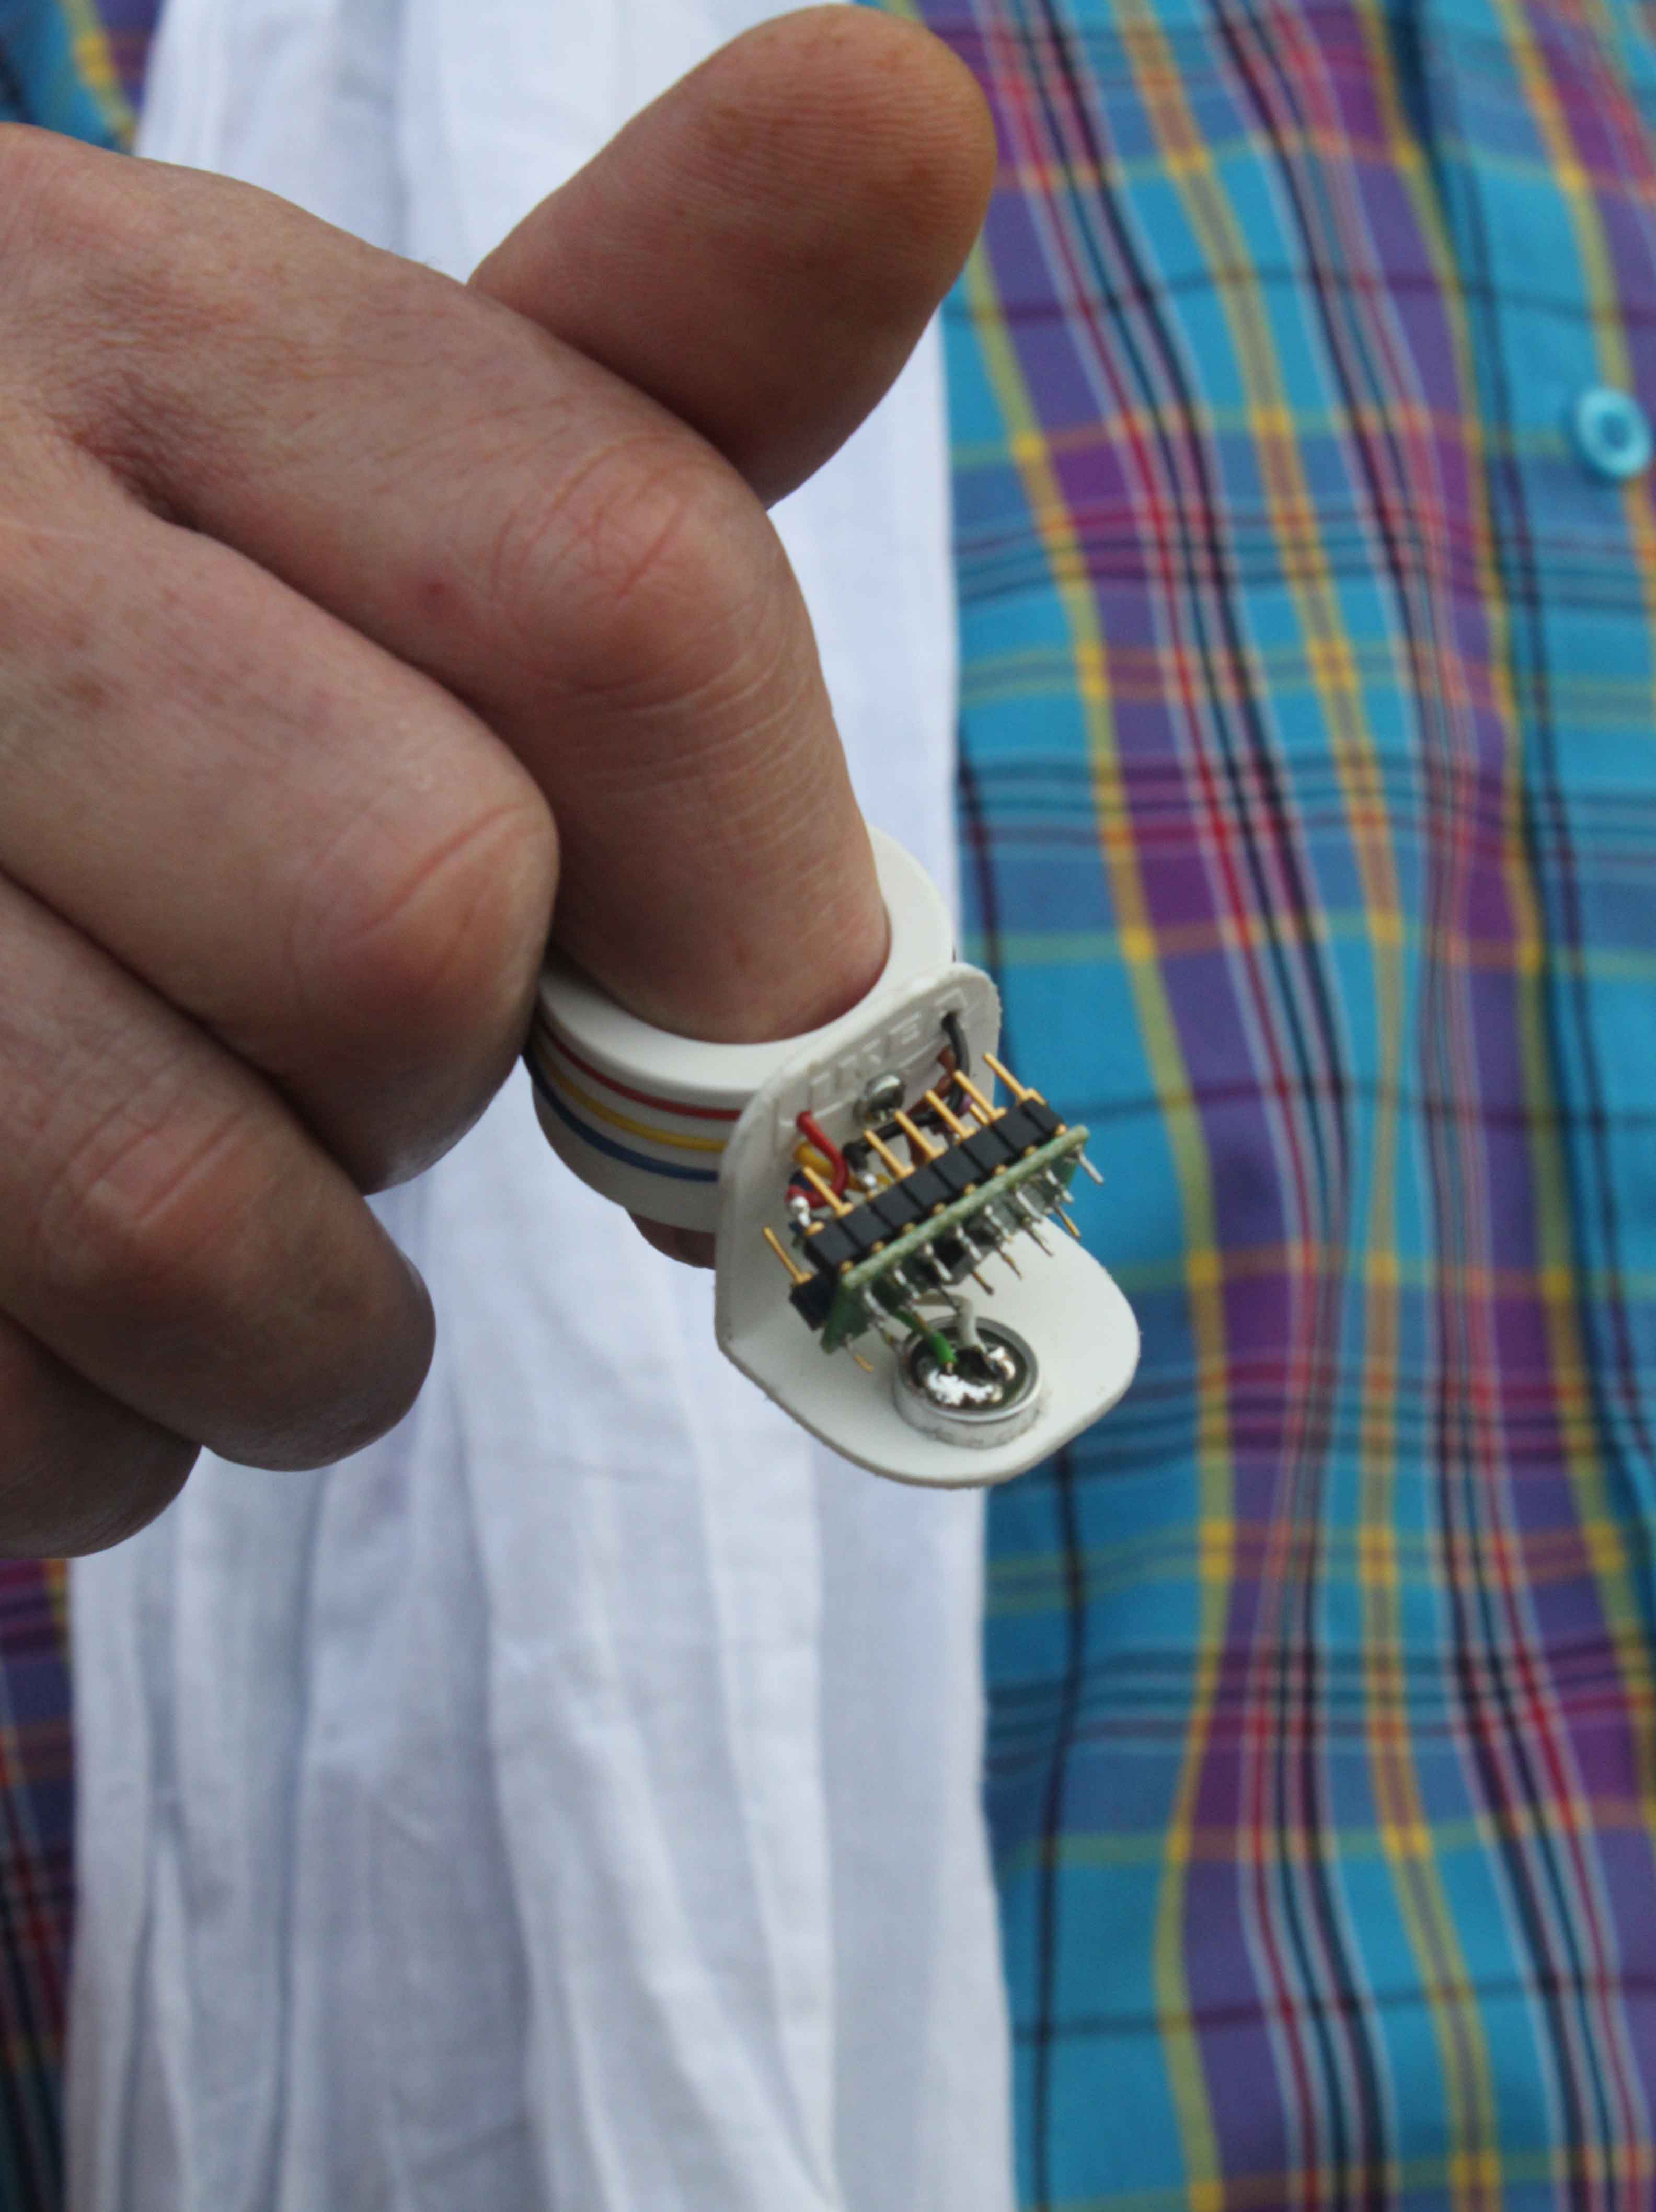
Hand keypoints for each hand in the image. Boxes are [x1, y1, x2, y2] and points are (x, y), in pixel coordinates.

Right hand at [0, 7, 991, 1553]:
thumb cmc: (108, 669)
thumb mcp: (334, 487)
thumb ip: (619, 411)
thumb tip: (903, 116)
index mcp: (134, 324)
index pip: (612, 587)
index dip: (771, 897)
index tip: (790, 1039)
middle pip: (415, 918)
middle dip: (441, 1077)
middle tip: (330, 1052)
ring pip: (196, 1219)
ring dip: (286, 1315)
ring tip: (204, 1209)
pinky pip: (28, 1417)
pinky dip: (95, 1433)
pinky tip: (27, 1292)